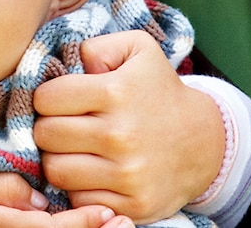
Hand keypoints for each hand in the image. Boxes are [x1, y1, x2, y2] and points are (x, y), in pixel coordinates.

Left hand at [33, 31, 223, 222]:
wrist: (204, 142)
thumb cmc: (159, 91)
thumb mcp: (137, 50)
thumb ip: (95, 46)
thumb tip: (67, 63)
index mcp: (116, 92)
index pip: (45, 98)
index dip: (47, 98)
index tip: (60, 101)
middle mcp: (120, 134)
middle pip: (45, 135)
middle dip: (48, 128)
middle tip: (64, 126)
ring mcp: (128, 173)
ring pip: (55, 170)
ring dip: (58, 159)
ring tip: (74, 150)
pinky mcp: (133, 204)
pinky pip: (78, 199)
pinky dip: (79, 188)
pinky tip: (92, 173)